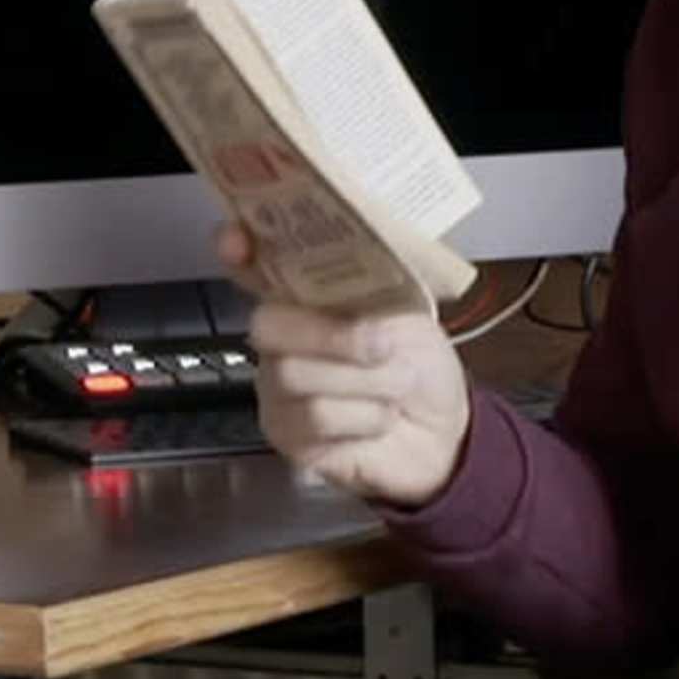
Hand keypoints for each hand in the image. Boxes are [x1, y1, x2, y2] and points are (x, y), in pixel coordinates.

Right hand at [218, 221, 470, 508]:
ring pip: (294, 375)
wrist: (443, 432)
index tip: (236, 243)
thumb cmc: (419, 363)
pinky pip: (315, 419)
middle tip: (383, 347)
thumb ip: (370, 284)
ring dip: (366, 383)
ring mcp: (276, 388)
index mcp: (304, 295)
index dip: (235, 245)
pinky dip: (365, 418)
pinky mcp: (286, 435)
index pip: (251, 262)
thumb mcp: (409, 312)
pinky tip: (380, 420)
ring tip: (397, 388)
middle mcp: (279, 337)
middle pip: (267, 324)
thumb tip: (350, 261)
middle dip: (332, 336)